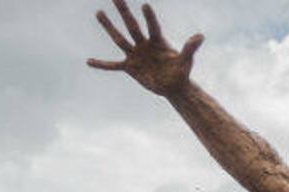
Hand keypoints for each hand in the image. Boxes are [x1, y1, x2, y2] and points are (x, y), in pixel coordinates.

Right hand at [87, 0, 202, 96]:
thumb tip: (200, 37)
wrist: (173, 86)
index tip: (145, 6)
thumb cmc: (181, 72)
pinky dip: (101, 64)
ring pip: (119, 39)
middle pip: (132, 25)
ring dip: (109, 26)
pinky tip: (89, 61)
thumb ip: (190, 49)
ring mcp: (135, 54)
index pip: (152, 27)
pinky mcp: (129, 67)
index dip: (149, 17)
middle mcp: (144, 44)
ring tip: (99, 12)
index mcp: (158, 41)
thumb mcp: (185, 61)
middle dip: (123, 11)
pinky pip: (112, 65)